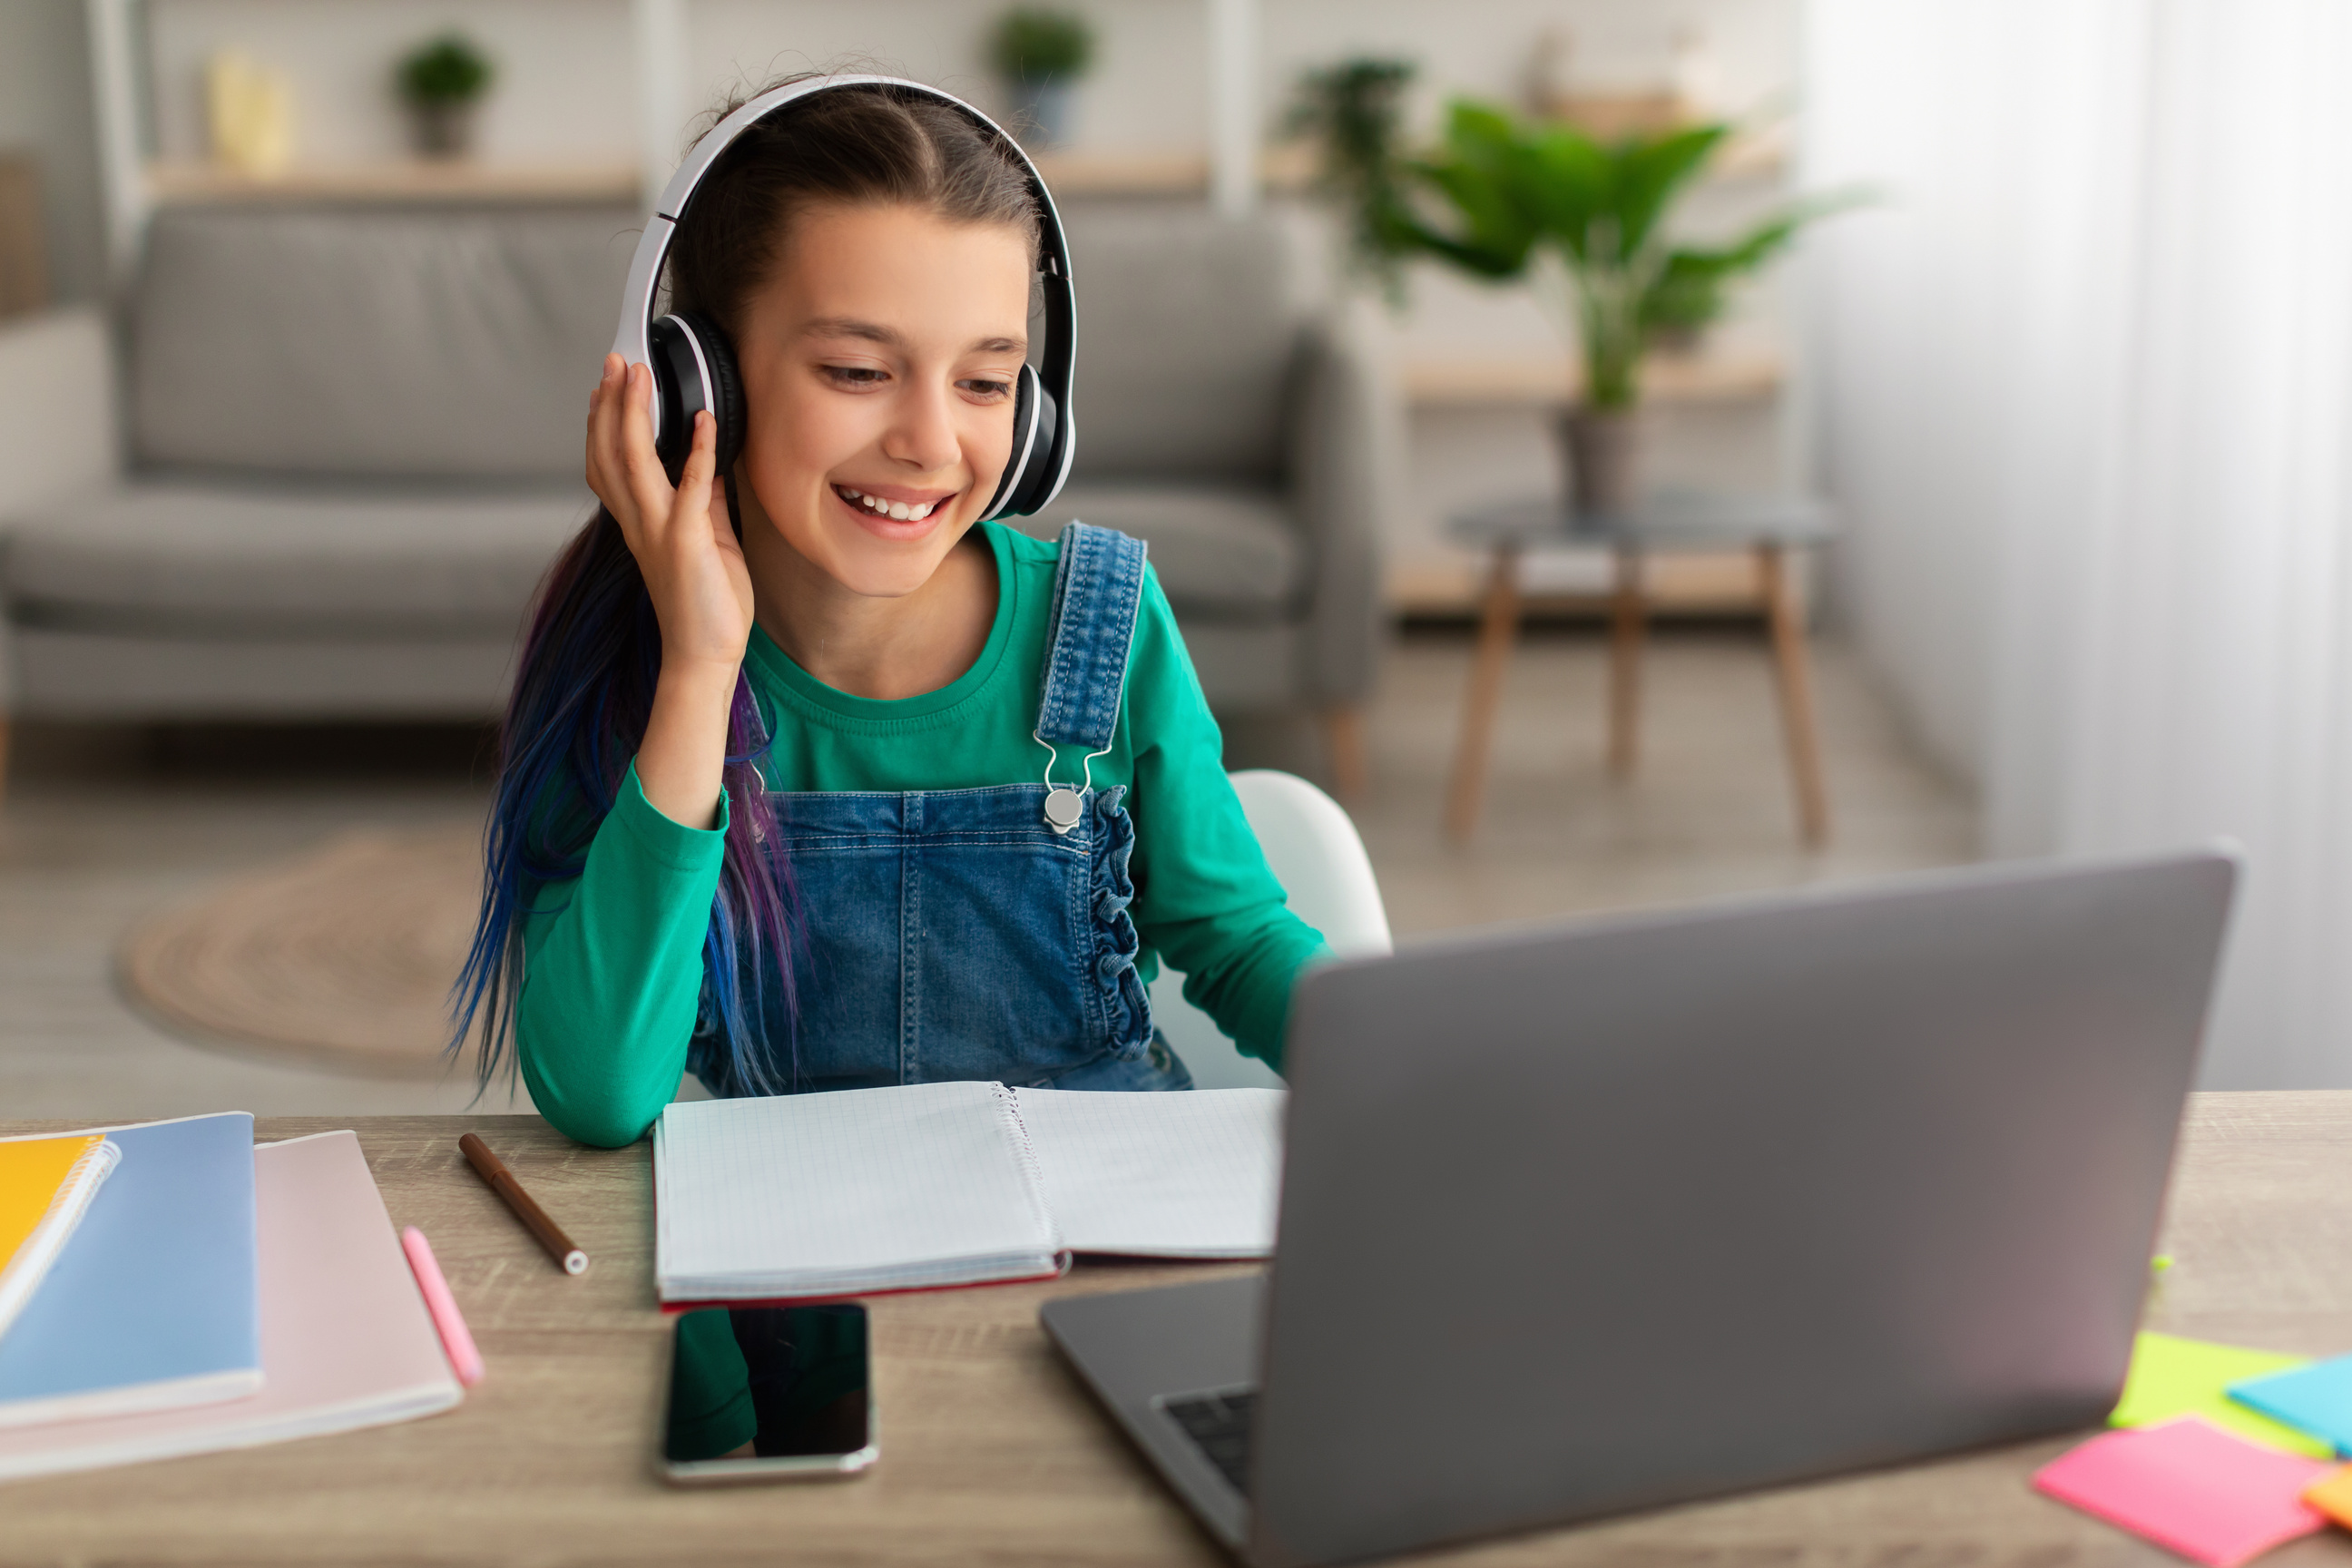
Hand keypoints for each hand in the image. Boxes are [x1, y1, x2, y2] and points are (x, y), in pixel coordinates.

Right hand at [586, 354, 748, 828]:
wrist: (705, 656)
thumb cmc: (708, 605)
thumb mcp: (706, 541)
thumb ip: (702, 501)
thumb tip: (703, 463)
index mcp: (639, 524)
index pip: (606, 465)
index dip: (599, 424)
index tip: (603, 388)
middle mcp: (640, 524)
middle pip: (609, 453)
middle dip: (610, 403)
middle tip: (614, 361)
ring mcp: (660, 532)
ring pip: (634, 462)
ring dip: (635, 414)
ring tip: (638, 374)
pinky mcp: (687, 542)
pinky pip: (690, 488)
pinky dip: (697, 452)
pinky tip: (704, 420)